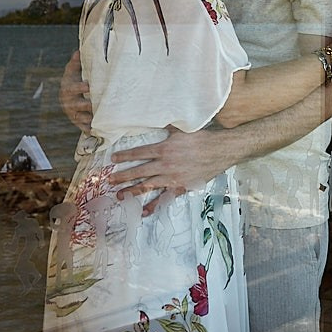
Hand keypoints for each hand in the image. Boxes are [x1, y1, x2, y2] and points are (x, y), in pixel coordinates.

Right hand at [59, 51, 93, 130]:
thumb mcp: (73, 70)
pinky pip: (83, 127)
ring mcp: (73, 113)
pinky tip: (98, 130)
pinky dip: (89, 129)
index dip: (80, 88)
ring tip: (98, 119)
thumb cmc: (73, 80)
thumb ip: (75, 62)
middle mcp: (69, 102)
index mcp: (67, 89)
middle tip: (95, 104)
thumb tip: (78, 51)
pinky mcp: (78, 122)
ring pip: (80, 118)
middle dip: (86, 105)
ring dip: (89, 119)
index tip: (88, 86)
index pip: (72, 88)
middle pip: (76, 105)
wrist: (69, 96)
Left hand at [110, 128, 230, 217]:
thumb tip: (157, 119)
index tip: (113, 160)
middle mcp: (166, 165)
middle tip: (110, 181)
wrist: (222, 151)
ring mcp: (173, 178)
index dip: (125, 156)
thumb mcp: (183, 128)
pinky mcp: (181, 186)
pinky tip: (144, 211)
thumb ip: (168, 128)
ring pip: (148, 186)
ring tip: (120, 195)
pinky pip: (165, 197)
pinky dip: (154, 205)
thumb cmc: (204, 138)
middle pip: (139, 171)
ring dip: (132, 191)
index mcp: (164, 149)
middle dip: (123, 176)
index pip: (139, 153)